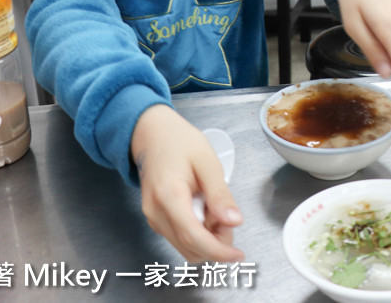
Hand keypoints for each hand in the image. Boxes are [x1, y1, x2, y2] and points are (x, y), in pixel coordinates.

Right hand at [130, 105, 243, 262]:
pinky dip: (197, 232)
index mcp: (169, 197)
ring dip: (207, 239)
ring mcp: (152, 218)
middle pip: (189, 247)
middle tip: (228, 216)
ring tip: (216, 209)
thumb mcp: (207, 162)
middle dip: (216, 243)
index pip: (194, 237)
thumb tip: (235, 222)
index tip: (238, 255)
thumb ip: (220, 194)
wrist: (151, 134)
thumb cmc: (180, 143)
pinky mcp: (155, 218)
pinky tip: (205, 211)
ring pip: (184, 246)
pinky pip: (179, 236)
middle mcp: (155, 213)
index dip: (219, 251)